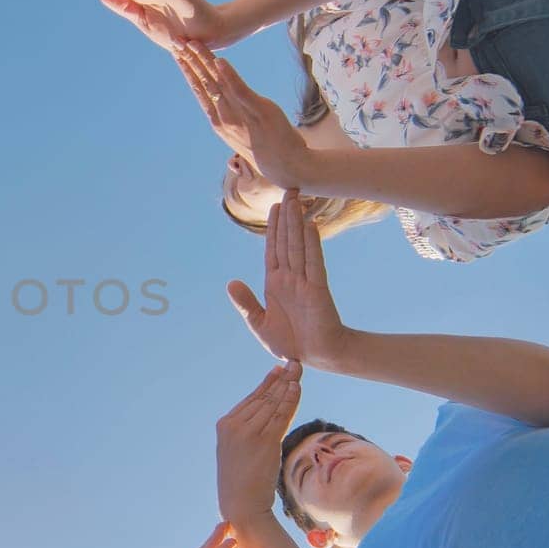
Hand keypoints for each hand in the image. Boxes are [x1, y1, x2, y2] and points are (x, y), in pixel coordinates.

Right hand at [180, 43, 311, 186]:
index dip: (187, 71)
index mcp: (219, 121)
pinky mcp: (258, 111)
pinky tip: (219, 61)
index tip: (178, 54)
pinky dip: (229, 75)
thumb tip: (230, 103)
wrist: (289, 168)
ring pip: (216, 84)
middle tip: (176, 41)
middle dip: (189, 61)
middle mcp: (224, 118)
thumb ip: (234, 117)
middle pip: (203, 84)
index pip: (200, 91)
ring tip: (192, 44)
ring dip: (203, 62)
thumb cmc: (269, 150)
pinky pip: (239, 91)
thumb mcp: (245, 132)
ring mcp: (239, 115)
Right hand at [215, 360, 303, 525]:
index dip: (267, 383)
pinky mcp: (264, 441)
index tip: (279, 369)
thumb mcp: (238, 451)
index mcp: (225, 425)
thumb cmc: (241, 481)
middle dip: (280, 379)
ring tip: (298, 371)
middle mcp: (234, 425)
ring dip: (287, 385)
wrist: (241, 504)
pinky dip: (290, 401)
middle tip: (293, 363)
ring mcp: (249, 432)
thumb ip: (248, 431)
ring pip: (273, 404)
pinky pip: (281, 416)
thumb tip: (267, 418)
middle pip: (263, 397)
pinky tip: (296, 388)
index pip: (251, 399)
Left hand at [227, 189, 351, 366]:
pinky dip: (312, 244)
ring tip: (296, 199)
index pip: (272, 249)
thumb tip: (231, 283)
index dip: (272, 228)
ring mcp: (304, 282)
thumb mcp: (259, 323)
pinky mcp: (317, 290)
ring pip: (298, 246)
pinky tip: (310, 226)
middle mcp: (290, 278)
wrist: (316, 357)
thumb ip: (246, 303)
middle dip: (286, 216)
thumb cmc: (290, 342)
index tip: (274, 207)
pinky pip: (314, 263)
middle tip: (289, 190)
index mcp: (275, 283)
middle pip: (286, 241)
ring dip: (296, 223)